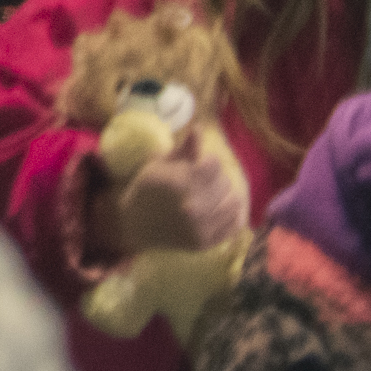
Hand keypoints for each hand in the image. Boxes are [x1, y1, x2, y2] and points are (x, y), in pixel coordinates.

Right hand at [93, 137, 247, 257]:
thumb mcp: (159, 164)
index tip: (200, 163)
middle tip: (203, 180)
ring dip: (225, 195)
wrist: (136, 225)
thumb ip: (184, 148)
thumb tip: (200, 127)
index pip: (213, 164)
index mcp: (177, 183)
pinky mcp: (206, 243)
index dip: (209, 161)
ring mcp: (200, 228)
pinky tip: (219, 208)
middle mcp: (191, 207)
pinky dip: (231, 214)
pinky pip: (235, 224)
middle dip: (216, 178)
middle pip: (224, 183)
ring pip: (233, 203)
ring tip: (212, 194)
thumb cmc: (147, 189)